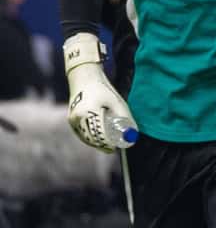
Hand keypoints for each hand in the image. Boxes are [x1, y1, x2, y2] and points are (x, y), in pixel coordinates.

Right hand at [64, 33, 136, 152]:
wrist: (84, 78)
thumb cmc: (104, 89)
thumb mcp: (117, 103)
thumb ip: (125, 118)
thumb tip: (132, 134)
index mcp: (90, 112)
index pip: (99, 134)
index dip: (108, 143)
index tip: (115, 148)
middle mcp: (78, 117)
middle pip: (91, 138)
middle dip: (102, 144)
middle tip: (112, 149)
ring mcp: (73, 119)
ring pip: (85, 137)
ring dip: (95, 142)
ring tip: (107, 147)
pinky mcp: (71, 119)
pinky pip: (81, 133)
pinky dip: (89, 138)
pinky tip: (97, 141)